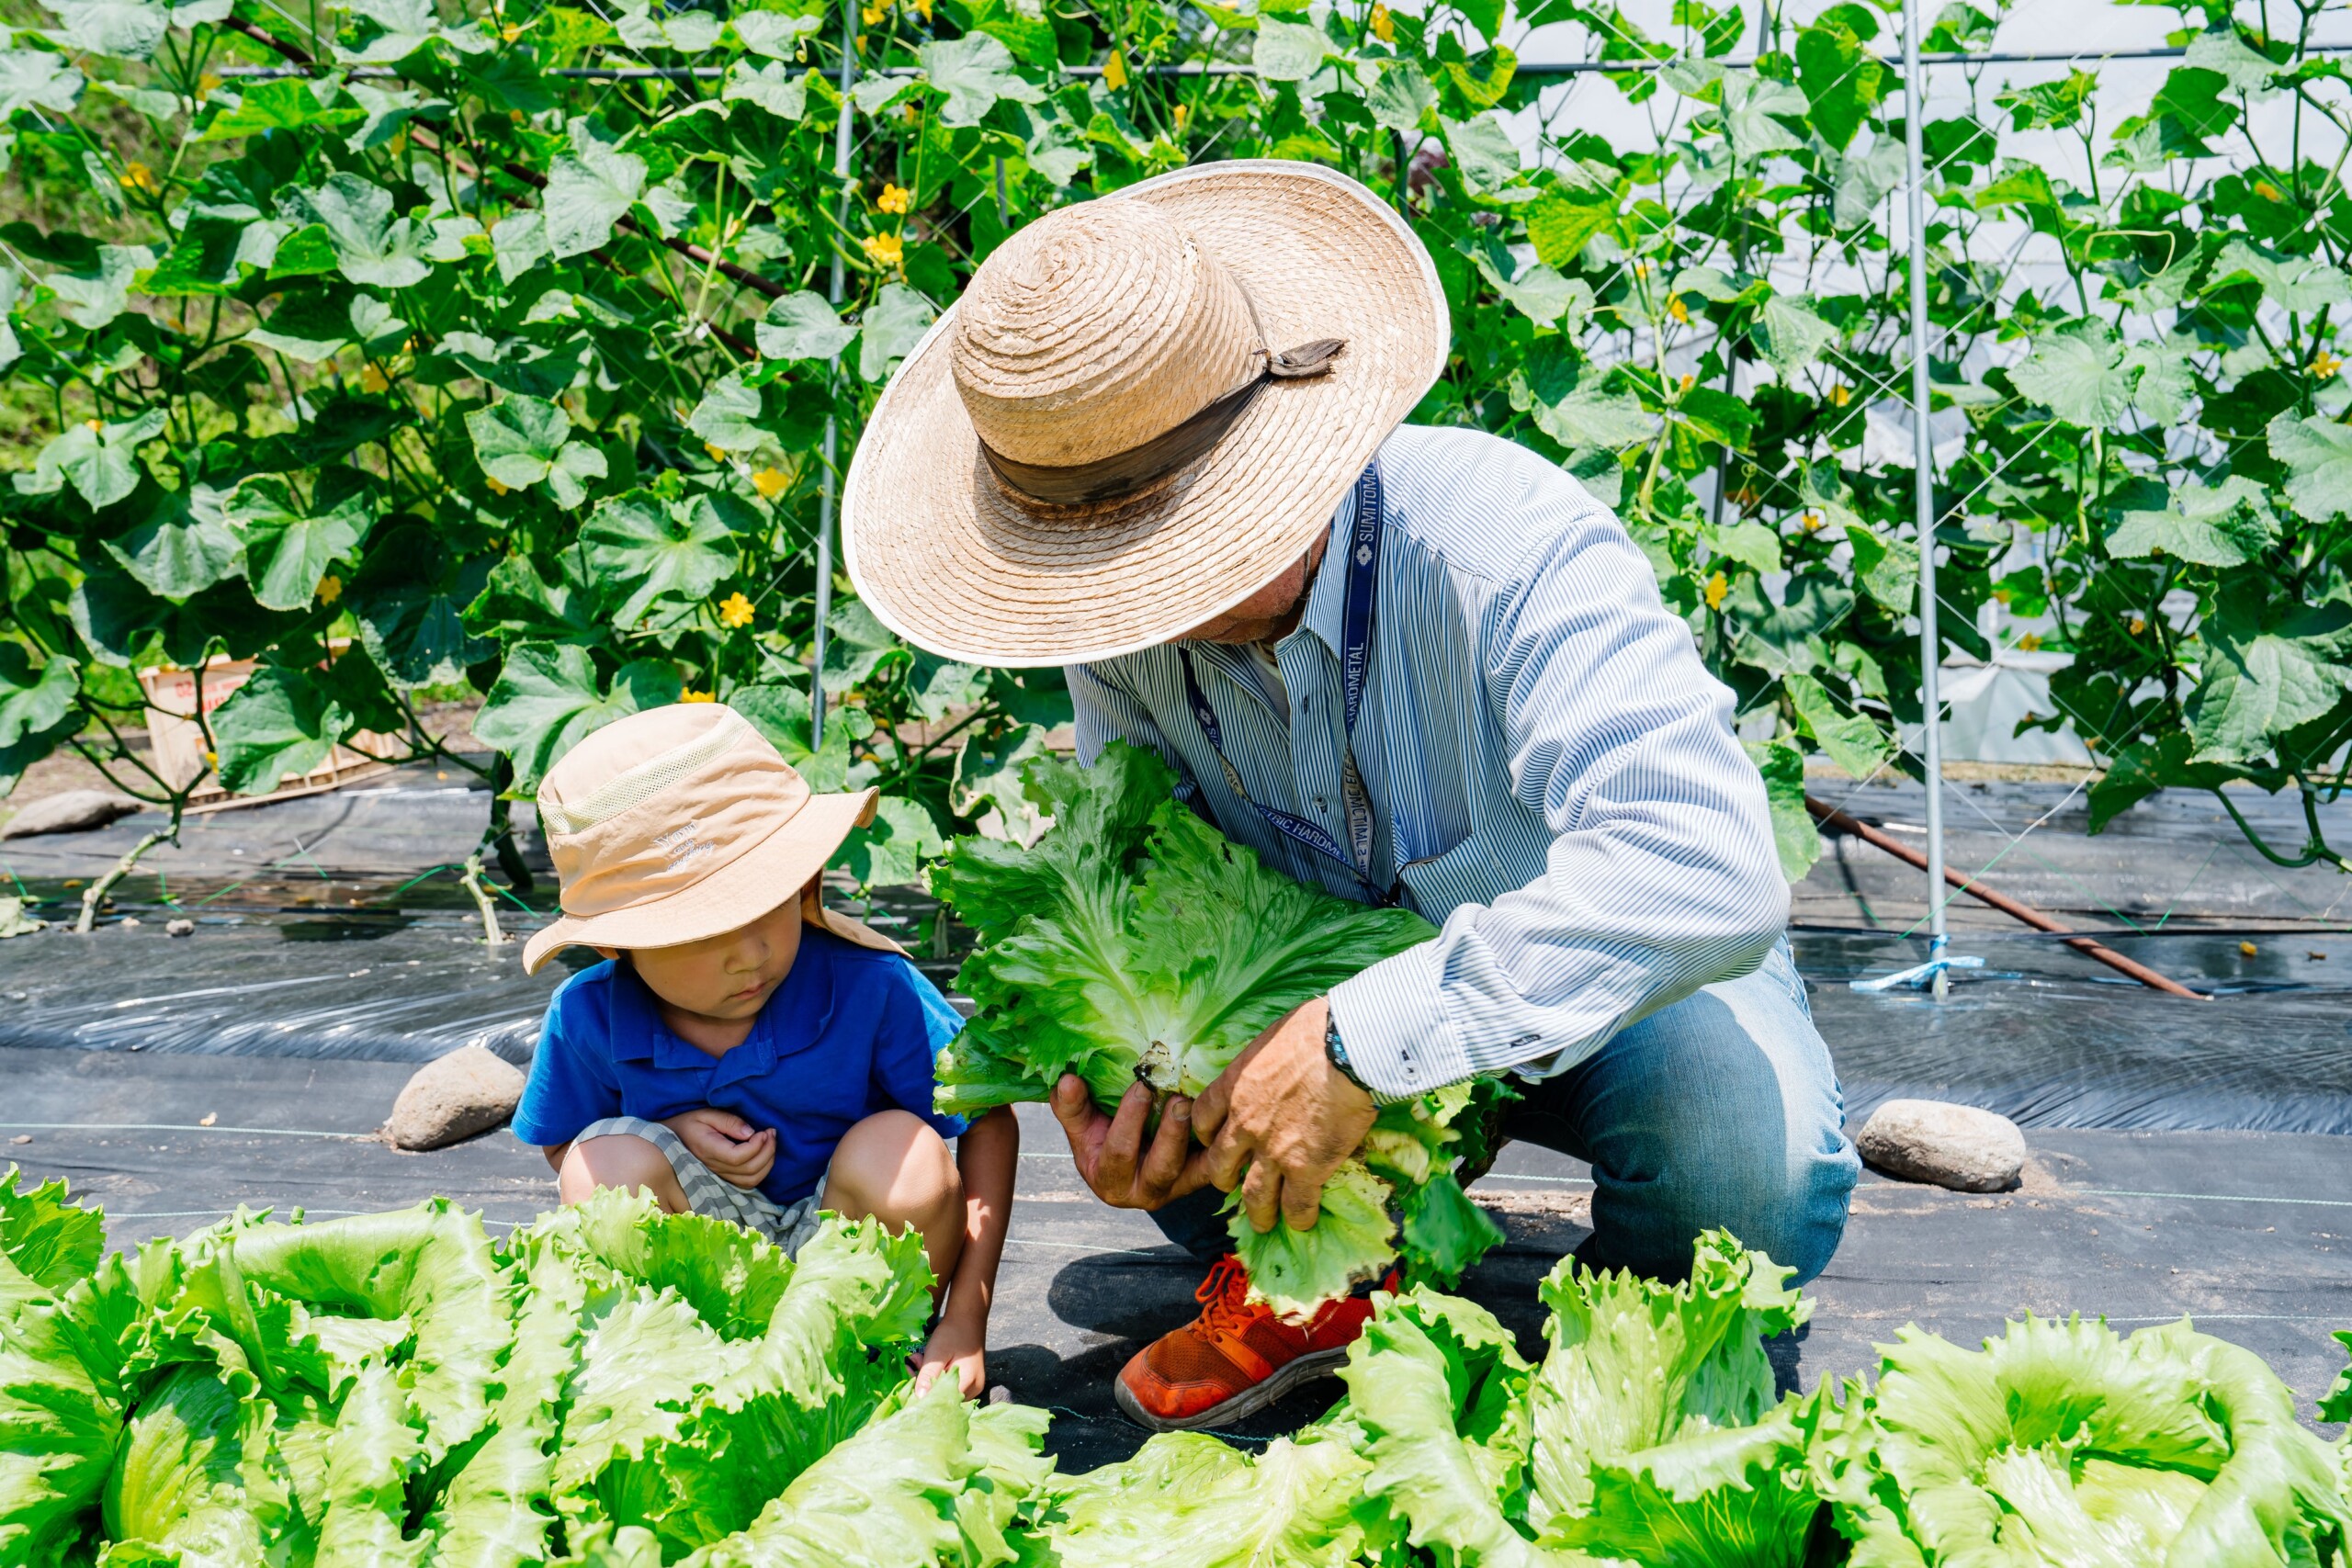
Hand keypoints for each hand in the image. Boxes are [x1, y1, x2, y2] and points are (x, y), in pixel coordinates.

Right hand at [661, 1107, 775, 1189]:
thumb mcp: (705, 1114)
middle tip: (771, 1133)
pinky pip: (747, 1183)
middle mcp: (713, 1167)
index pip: (738, 1157)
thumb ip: (728, 1122)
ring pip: (751, 1180)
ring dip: (767, 1162)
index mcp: (708, 1150)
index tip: (764, 1131)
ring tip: (770, 1142)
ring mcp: (718, 1176)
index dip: (757, 1146)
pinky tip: (764, 1155)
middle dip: (767, 1151)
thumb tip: (750, 1133)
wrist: (669, 1141)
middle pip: (749, 1170)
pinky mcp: (723, 1178)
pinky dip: (761, 1171)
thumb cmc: (688, 1123)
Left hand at [915, 1312, 985, 1398]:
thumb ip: (927, 1376)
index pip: (943, 1401)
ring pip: (945, 1391)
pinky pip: (949, 1385)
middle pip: (944, 1398)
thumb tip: (918, 1398)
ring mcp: (972, 1385)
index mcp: (968, 1383)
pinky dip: (936, 1376)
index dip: (925, 1397)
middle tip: (911, 1366)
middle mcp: (973, 1389)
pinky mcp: (968, 1380)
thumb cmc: (953, 1333)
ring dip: (928, 1379)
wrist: (967, 1317)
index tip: (908, 1386)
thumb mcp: (937, 1354)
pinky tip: (926, 1364)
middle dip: (924, 1386)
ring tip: (917, 1360)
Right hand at [1051, 1075, 1210, 1211]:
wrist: (1128, 1159)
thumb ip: (1071, 1106)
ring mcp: (1173, 1189)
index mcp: (1108, 1180)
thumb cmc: (1100, 1137)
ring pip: (1190, 1171)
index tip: (1141, 1086)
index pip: (1119, 1154)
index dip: (1130, 1121)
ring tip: (1200, 1105)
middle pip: (1160, 1168)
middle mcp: (1142, 1192)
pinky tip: (1225, 1121)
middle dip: (1171, 1134)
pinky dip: (1220, 1148)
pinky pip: (1211, 1168)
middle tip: (1179, 1100)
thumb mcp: (1080, 1125)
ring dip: (1198, 1138)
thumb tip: (1067, 1080)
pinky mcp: (1197, 1181)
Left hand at [1192, 998, 1375, 1233]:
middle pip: (1220, 1165)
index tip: (1216, 1140)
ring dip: (1257, 1212)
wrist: (1347, 1048)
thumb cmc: (1316, 1028)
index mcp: (1233, 1087)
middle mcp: (1245, 1124)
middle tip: (1234, 1184)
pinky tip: (1303, 1221)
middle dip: (1224, 1179)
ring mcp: (1273, 1151)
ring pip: (1253, 1195)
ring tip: (1262, 1221)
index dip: (1206, 1135)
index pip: (1202, 1119)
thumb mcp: (1272, 1036)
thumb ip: (1265, 1059)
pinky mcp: (1306, 1168)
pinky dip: (1299, 1217)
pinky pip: (1296, 1205)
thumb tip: (1279, 1057)